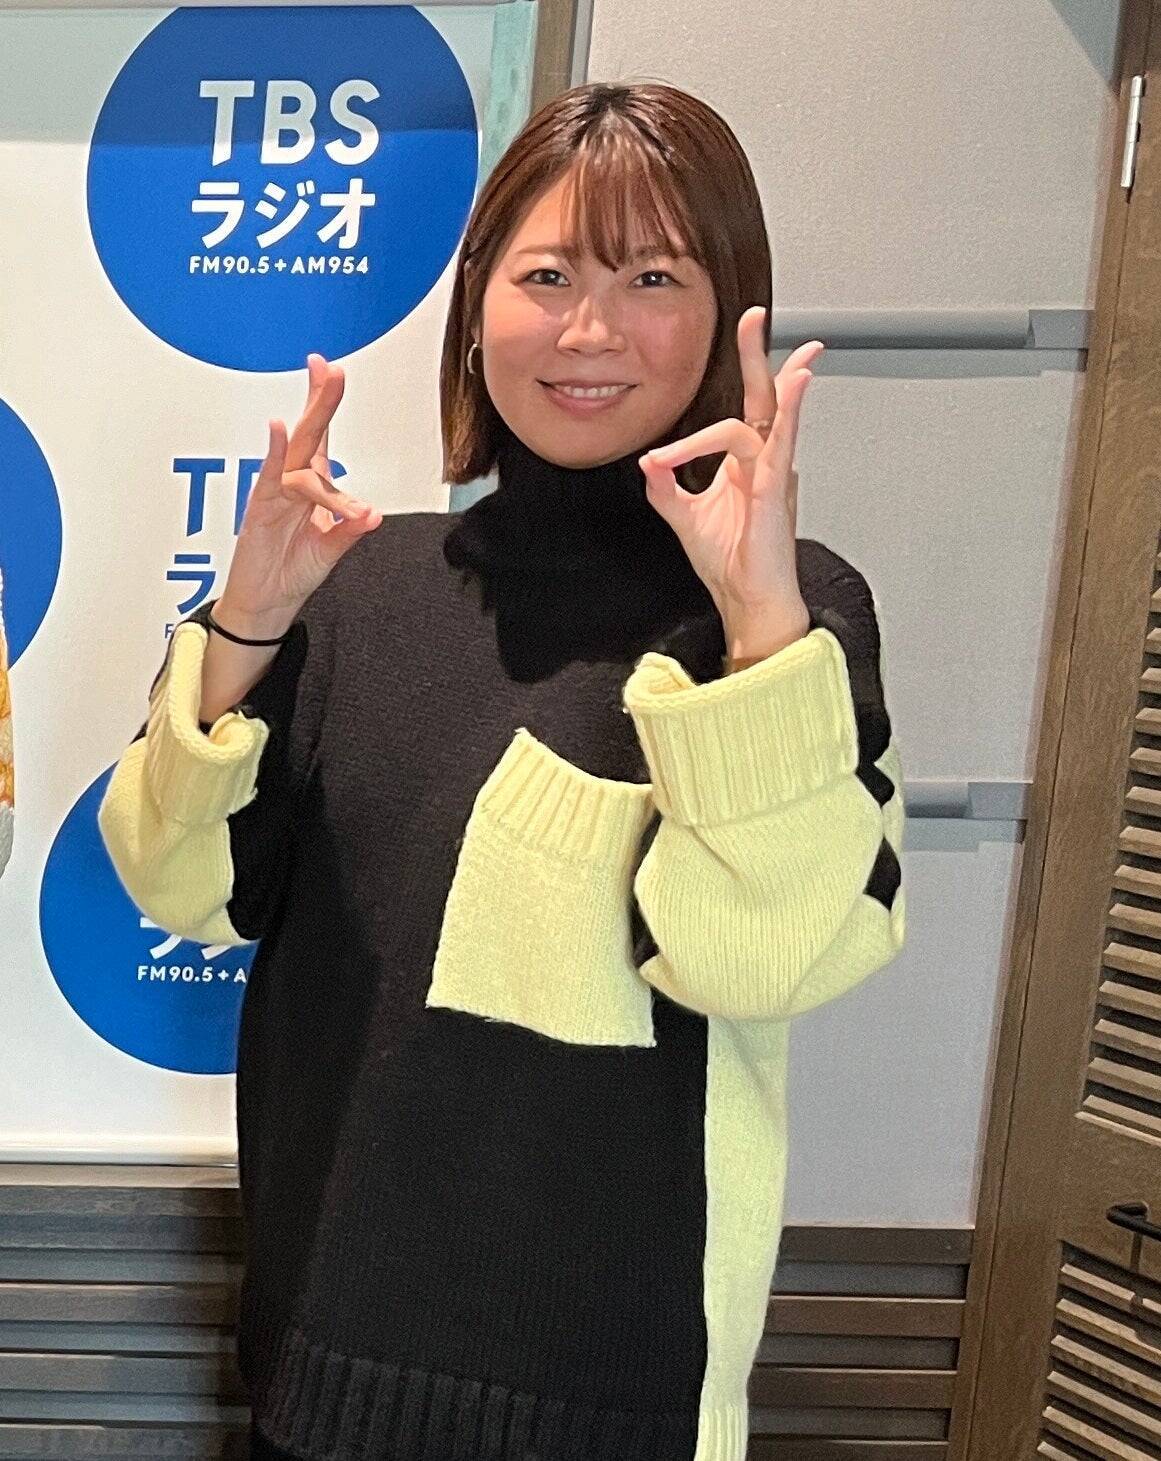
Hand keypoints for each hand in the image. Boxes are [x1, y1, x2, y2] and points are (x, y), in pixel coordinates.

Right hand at [215, 354, 381, 635]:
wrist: (266, 604)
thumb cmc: (293, 571)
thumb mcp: (330, 550)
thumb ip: (349, 530)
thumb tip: (374, 515)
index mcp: (311, 487)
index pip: (319, 438)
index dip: (323, 404)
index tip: (330, 371)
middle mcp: (293, 483)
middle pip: (309, 434)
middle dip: (321, 400)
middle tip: (330, 368)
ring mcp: (276, 493)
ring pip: (298, 452)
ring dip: (313, 420)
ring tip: (326, 387)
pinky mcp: (261, 508)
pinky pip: (270, 477)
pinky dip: (276, 454)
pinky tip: (280, 430)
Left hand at [639, 307, 821, 658]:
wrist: (748, 601)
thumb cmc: (730, 565)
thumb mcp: (685, 518)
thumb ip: (664, 488)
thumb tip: (646, 461)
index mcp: (745, 467)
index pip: (734, 420)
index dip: (691, 436)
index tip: (658, 460)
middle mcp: (763, 464)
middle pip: (764, 399)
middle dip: (759, 357)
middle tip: (755, 317)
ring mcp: (773, 475)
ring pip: (772, 416)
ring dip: (774, 378)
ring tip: (775, 341)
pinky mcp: (775, 491)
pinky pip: (778, 446)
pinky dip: (786, 416)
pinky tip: (794, 389)